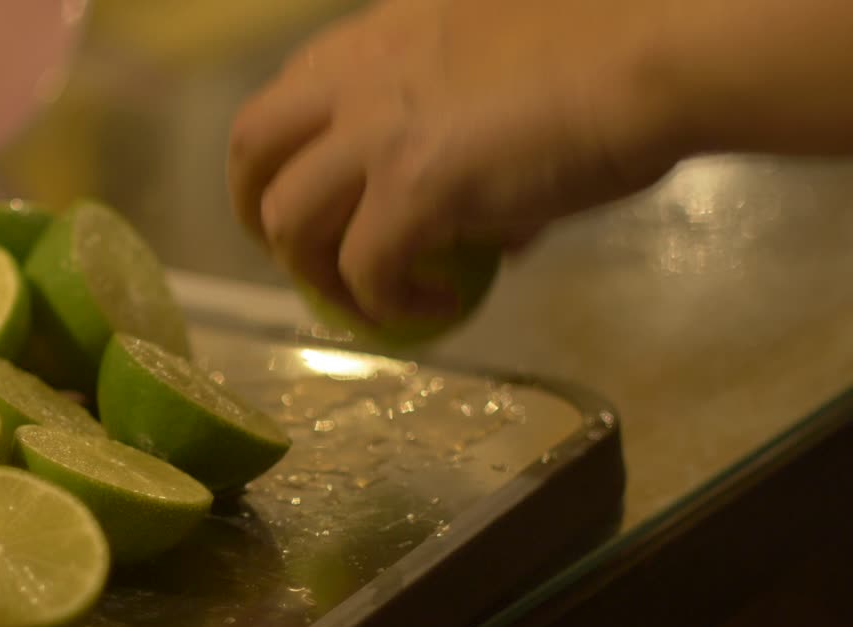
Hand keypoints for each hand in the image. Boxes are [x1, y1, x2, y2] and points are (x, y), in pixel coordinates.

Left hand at [228, 0, 682, 322]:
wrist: (652, 59)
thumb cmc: (604, 58)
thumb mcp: (506, 79)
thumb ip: (468, 142)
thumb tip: (490, 232)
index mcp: (377, 38)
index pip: (288, 93)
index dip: (282, 154)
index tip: (304, 192)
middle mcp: (357, 78)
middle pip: (251, 149)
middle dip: (253, 210)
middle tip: (290, 255)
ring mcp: (376, 134)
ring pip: (288, 221)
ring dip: (317, 273)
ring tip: (369, 299)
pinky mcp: (411, 189)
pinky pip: (364, 271)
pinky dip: (386, 304)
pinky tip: (431, 310)